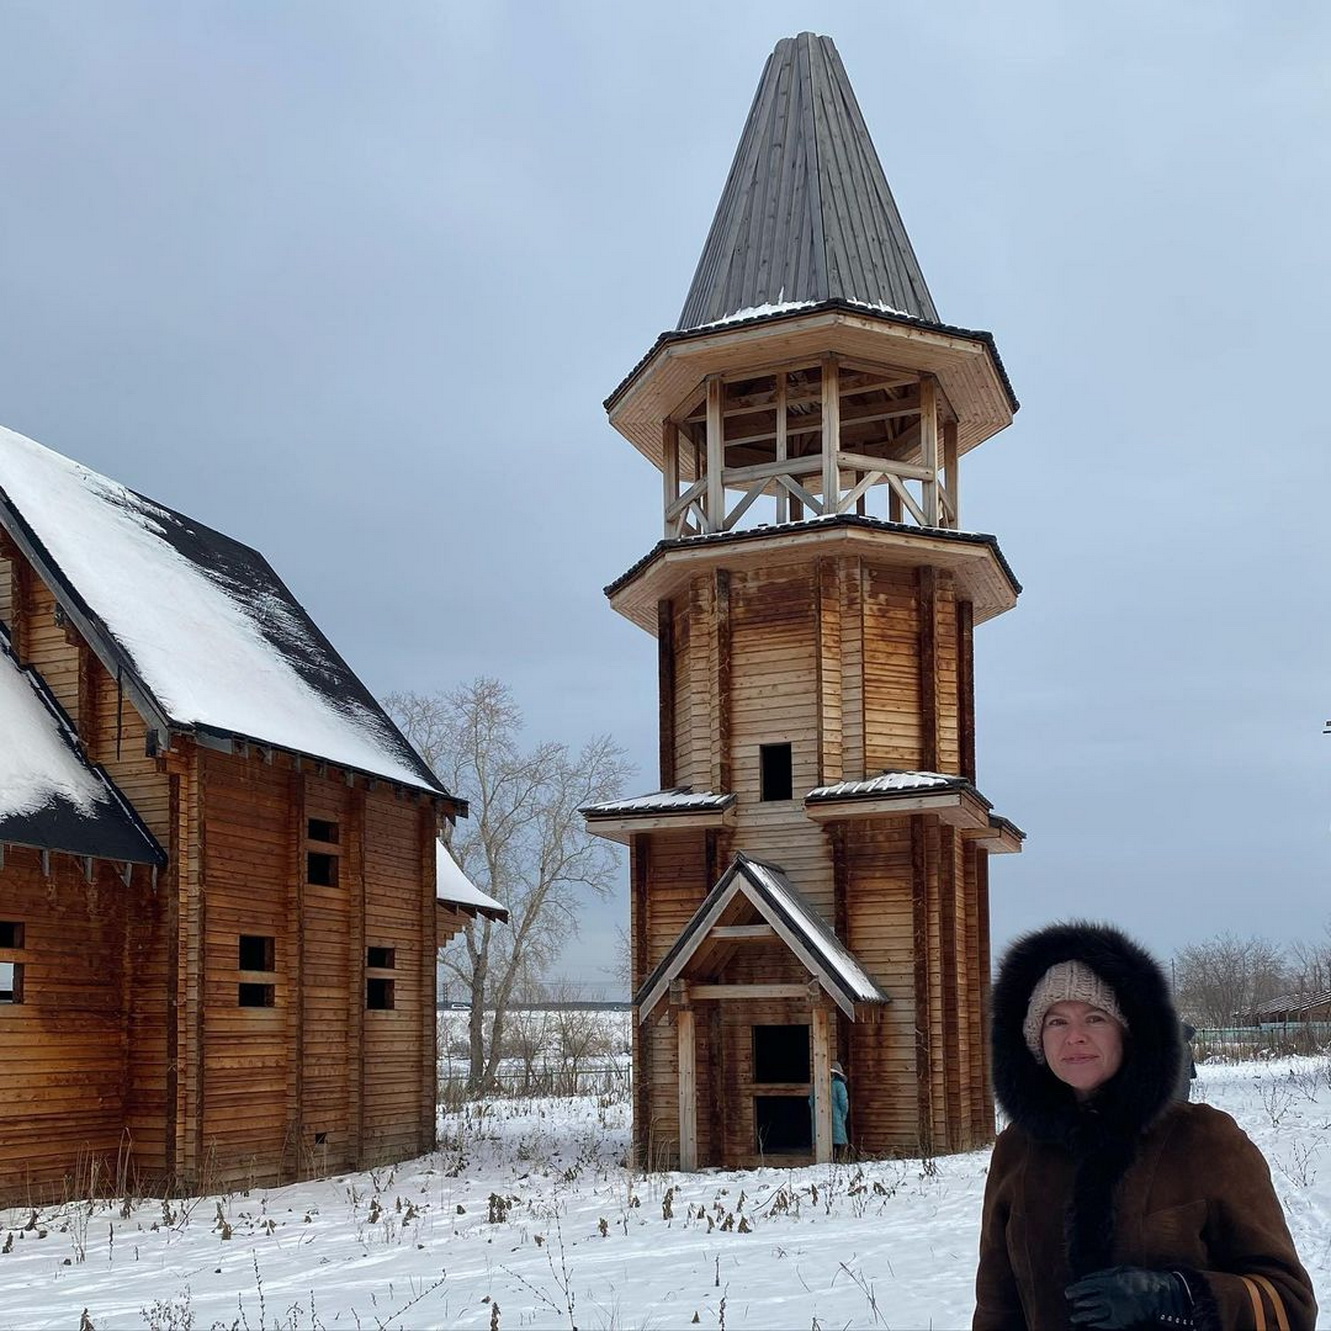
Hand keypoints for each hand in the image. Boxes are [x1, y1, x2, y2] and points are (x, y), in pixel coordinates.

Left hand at [1065, 1266, 1189, 1327]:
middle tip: (1069, 1302)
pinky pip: (1105, 1324)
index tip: (1068, 1293)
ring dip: (1082, 1316)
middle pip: (1087, 1299)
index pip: (1086, 1286)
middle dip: (1076, 1301)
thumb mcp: (1121, 1270)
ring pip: (1093, 1313)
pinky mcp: (1122, 1321)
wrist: (1159, 1295)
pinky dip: (1096, 1324)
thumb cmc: (1140, 1280)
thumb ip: (1103, 1274)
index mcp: (1108, 1281)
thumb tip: (1085, 1278)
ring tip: (1074, 1318)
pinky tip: (1090, 1324)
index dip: (1076, 1290)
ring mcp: (1115, 1309)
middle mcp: (1109, 1295)